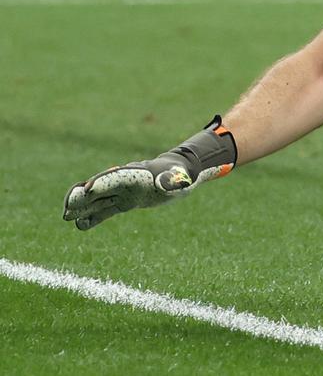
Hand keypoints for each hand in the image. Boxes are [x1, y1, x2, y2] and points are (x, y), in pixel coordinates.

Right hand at [63, 119, 235, 230]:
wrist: (180, 174)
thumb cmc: (180, 175)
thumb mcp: (179, 179)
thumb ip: (171, 181)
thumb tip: (167, 183)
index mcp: (137, 175)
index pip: (116, 178)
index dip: (101, 183)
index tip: (87, 190)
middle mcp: (126, 182)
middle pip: (100, 188)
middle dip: (83, 196)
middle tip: (67, 208)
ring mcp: (123, 192)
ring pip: (98, 199)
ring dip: (82, 207)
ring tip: (66, 217)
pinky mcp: (126, 201)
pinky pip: (106, 209)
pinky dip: (93, 217)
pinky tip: (80, 225)